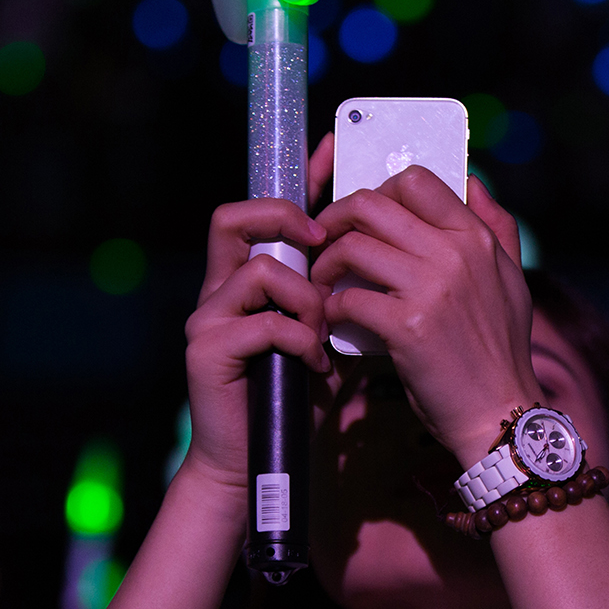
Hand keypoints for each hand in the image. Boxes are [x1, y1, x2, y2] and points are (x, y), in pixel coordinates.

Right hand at [181, 137, 334, 491]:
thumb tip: (401, 248)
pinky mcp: (207, 350)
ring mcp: (209, 316)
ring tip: (326, 333)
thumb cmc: (302, 392)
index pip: (263, 208)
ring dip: (306, 298)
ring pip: (260, 271)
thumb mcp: (336, 330)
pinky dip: (299, 340)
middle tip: (325, 241)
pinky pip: (263, 323)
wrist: (260, 457)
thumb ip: (350, 289)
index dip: (296, 178)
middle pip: (234, 219)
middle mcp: (221, 287)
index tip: (335, 151)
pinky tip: (316, 366)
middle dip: (284, 220)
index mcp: (251, 275)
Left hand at [311, 168, 539, 465]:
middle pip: (371, 205)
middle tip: (325, 244)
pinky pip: (347, 298)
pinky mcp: (407, 326)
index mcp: (477, 238)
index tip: (364, 219)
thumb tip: (472, 182)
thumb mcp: (511, 278)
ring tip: (324, 284)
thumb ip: (497, 226)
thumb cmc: (500, 350)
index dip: (378, 193)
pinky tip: (335, 322)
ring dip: (326, 265)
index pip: (415, 181)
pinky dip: (331, 309)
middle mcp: (456, 254)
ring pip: (352, 247)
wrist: (501, 413)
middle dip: (335, 220)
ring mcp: (431, 288)